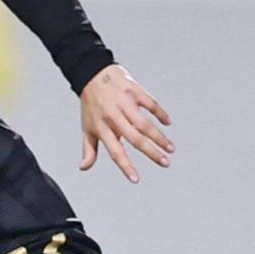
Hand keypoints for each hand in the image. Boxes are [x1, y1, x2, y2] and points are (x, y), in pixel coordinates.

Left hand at [78, 65, 173, 183]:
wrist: (92, 74)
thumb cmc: (91, 105)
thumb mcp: (87, 127)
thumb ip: (88, 149)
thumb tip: (83, 168)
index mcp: (101, 128)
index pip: (114, 151)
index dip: (125, 166)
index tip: (136, 180)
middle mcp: (113, 116)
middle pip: (135, 139)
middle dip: (152, 152)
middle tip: (166, 163)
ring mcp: (124, 103)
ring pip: (145, 123)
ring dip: (160, 137)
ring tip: (171, 148)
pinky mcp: (133, 90)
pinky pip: (150, 103)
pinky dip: (160, 113)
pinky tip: (168, 123)